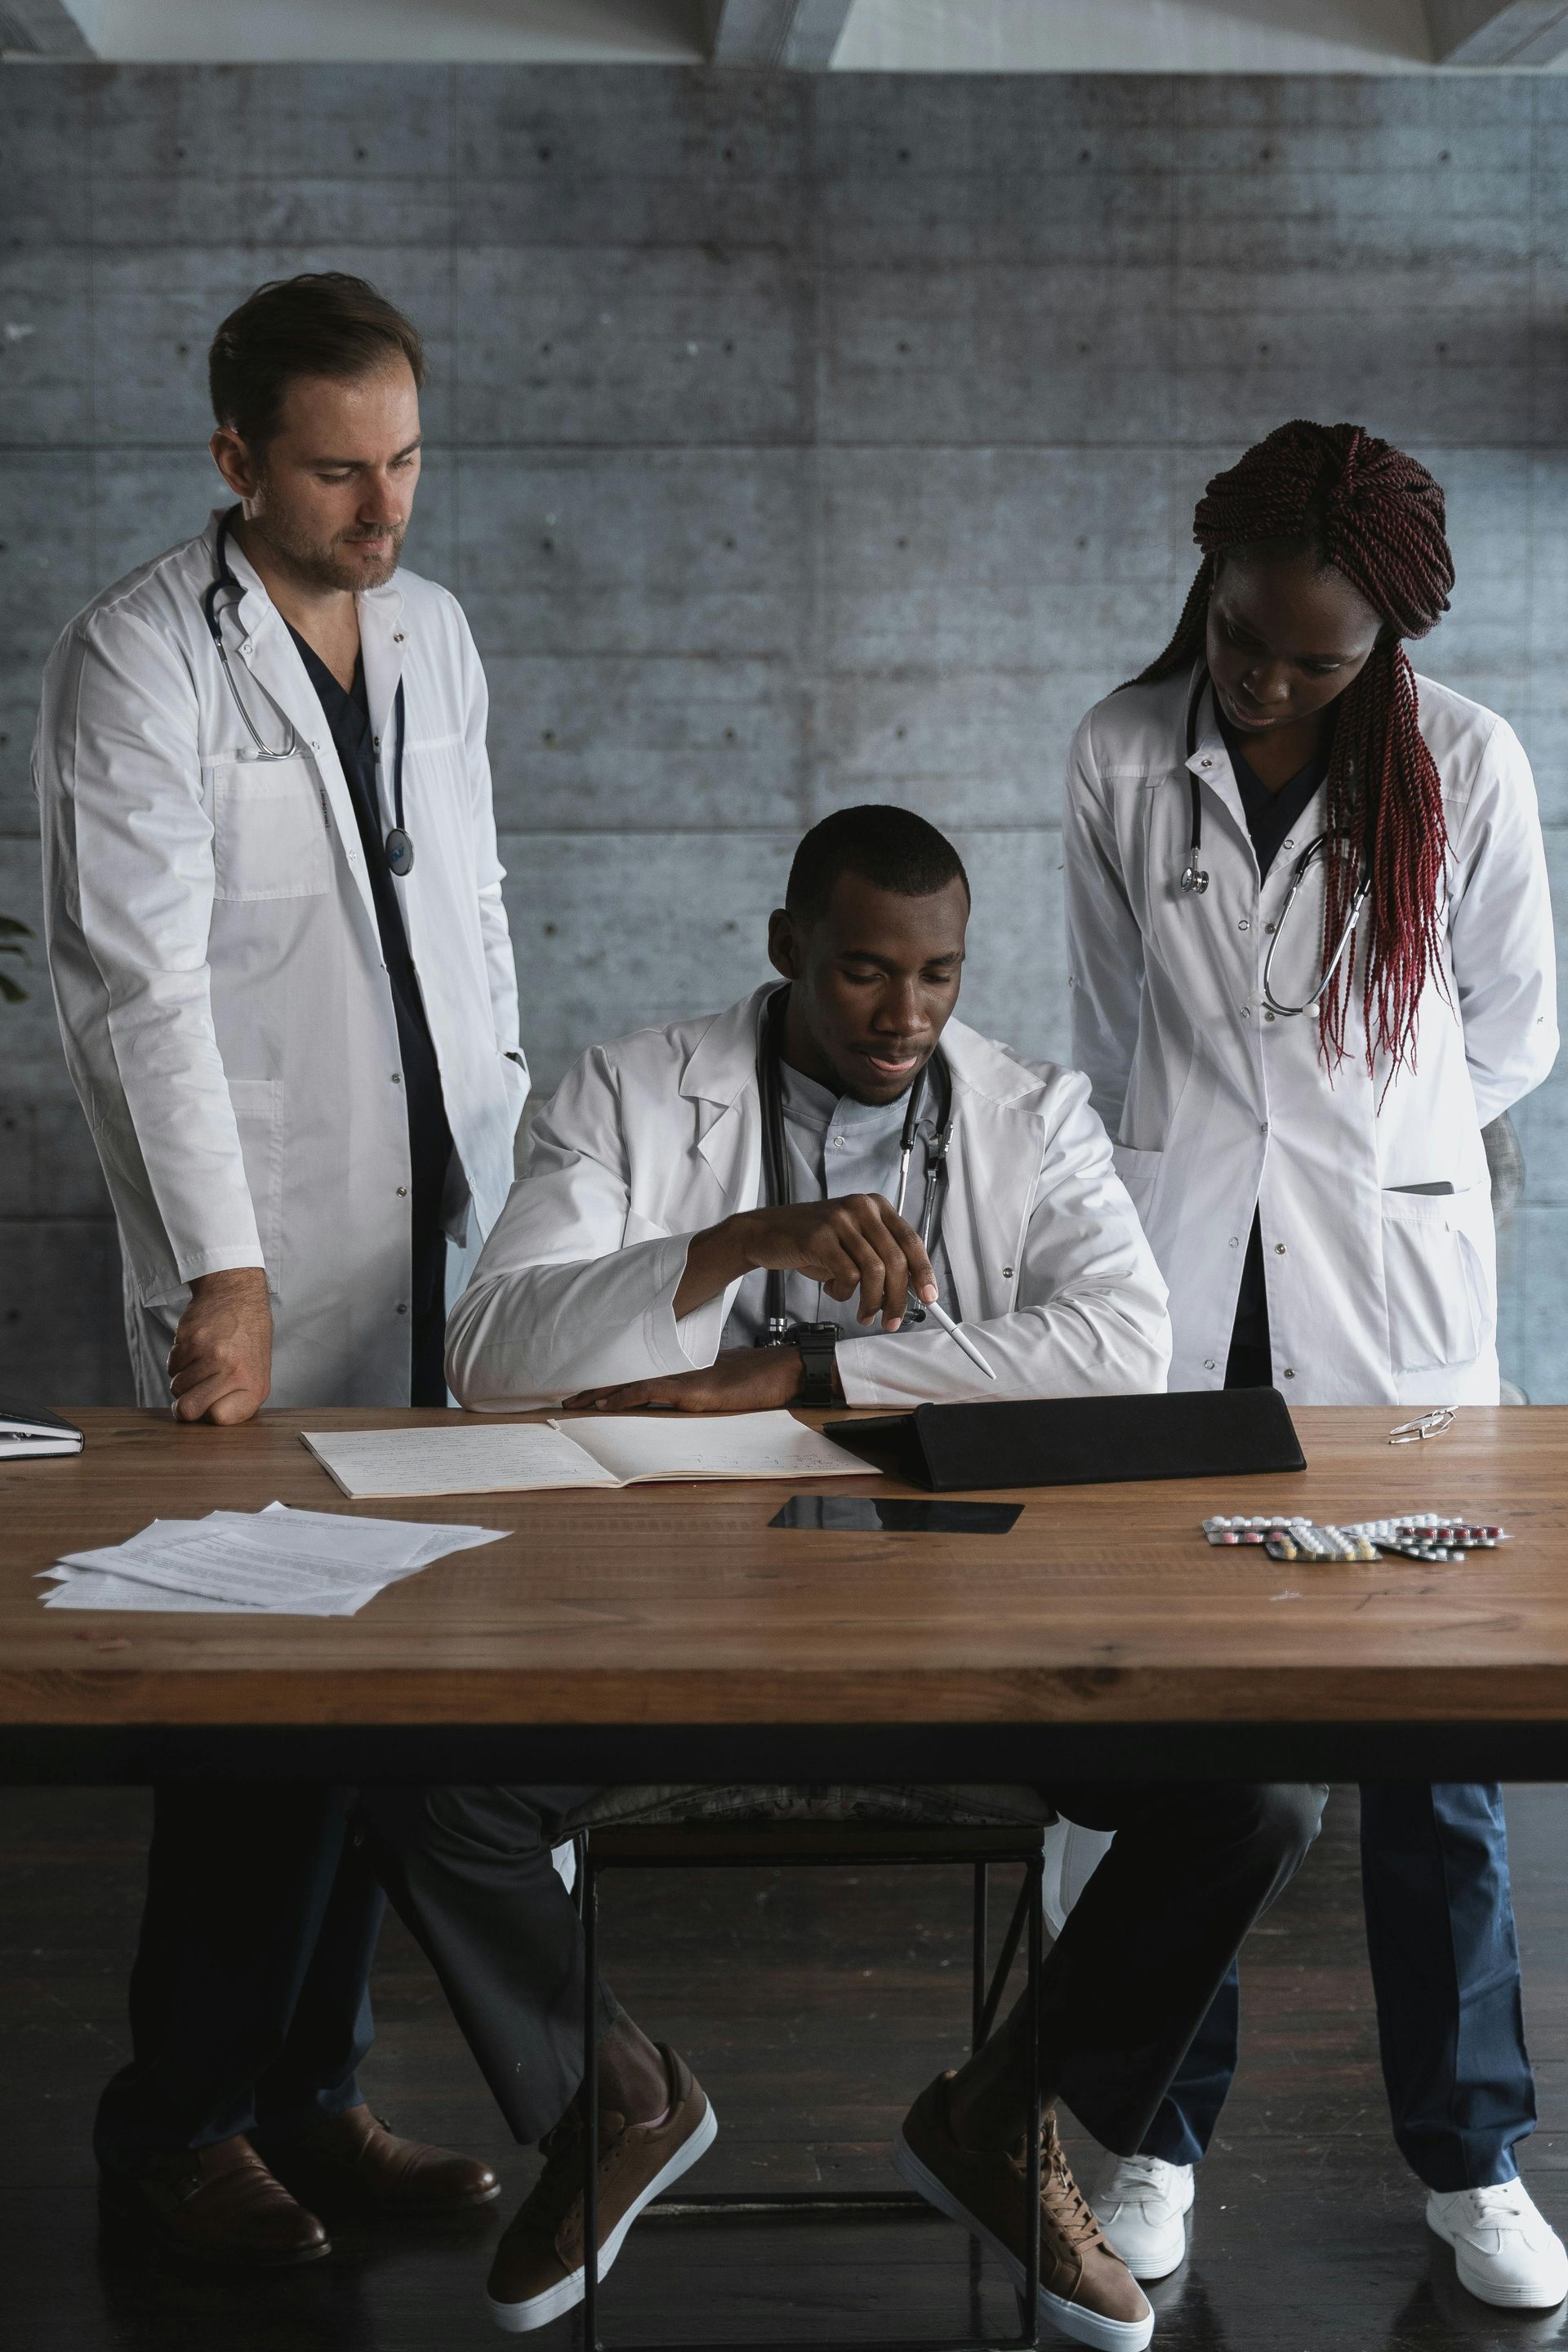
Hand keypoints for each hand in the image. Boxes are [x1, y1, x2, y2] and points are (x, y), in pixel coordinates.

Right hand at [168, 1268, 272, 1424]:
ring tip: (201, 1364)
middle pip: (188, 1410)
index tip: (211, 1404)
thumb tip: (204, 1422)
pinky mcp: (191, 1340)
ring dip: (183, 1379)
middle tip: (191, 1395)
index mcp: (253, 1386)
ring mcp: (211, 1355)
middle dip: (183, 1408)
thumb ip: (235, 1400)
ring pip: (176, 1387)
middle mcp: (233, 1372)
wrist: (237, 1297)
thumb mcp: (256, 1374)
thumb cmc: (247, 1341)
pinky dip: (178, 1361)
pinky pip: (171, 1366)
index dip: (209, 1414)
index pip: (218, 1419)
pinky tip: (195, 1349)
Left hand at [563, 1346, 816, 1414]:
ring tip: (575, 1401)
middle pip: (628, 1377)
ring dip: (601, 1393)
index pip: (639, 1374)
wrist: (782, 1370)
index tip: (587, 1390)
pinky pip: (650, 1393)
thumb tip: (684, 1399)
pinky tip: (606, 1403)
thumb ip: (701, 1388)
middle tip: (567, 1397)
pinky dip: (625, 1397)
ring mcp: (683, 1380)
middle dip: (596, 1387)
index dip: (612, 1381)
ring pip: (632, 1384)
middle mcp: (678, 1372)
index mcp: (683, 1371)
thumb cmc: (759, 1378)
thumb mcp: (722, 1384)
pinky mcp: (692, 1392)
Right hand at [674, 1195, 935, 1330]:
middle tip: (892, 1321)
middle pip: (896, 1260)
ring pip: (875, 1272)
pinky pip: (847, 1276)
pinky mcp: (820, 1237)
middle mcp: (861, 1208)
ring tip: (864, 1314)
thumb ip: (880, 1257)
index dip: (923, 1273)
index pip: (911, 1241)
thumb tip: (913, 1290)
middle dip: (899, 1298)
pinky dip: (844, 1293)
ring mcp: (840, 1220)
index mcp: (875, 1206)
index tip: (929, 1298)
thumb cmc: (813, 1243)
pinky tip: (833, 1291)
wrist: (765, 1234)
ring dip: (873, 1302)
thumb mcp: (852, 1242)